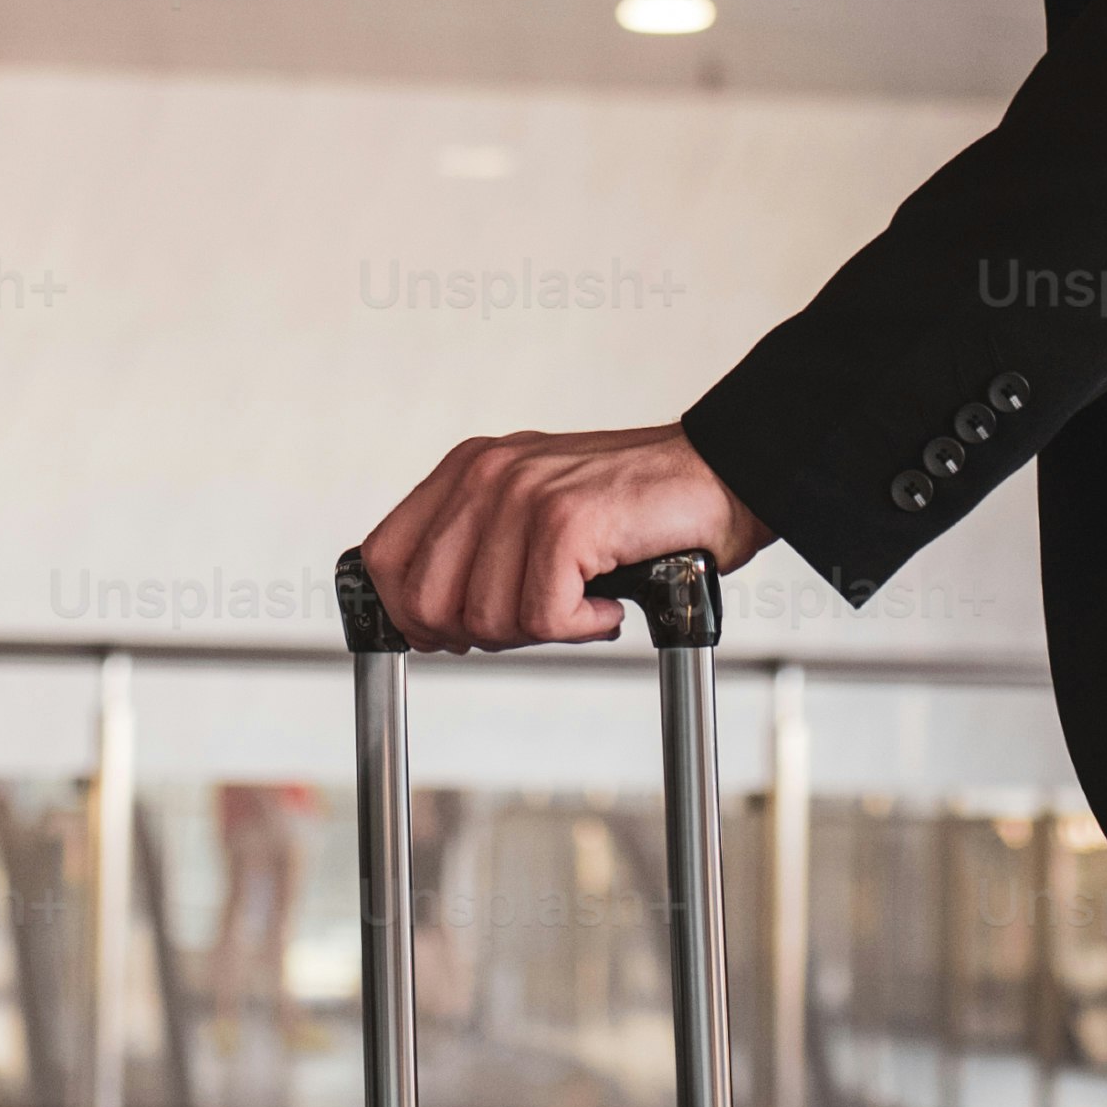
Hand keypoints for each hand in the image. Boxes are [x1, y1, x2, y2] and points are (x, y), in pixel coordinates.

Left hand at [360, 424, 772, 651]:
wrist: (721, 478)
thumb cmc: (634, 511)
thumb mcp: (534, 517)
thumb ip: (477, 550)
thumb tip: (426, 623)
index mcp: (467, 470)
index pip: (386, 559)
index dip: (410, 616)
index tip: (451, 636)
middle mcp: (486, 473)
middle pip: (427, 602)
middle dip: (480, 634)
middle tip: (537, 620)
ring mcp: (523, 494)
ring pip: (485, 619)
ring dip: (542, 631)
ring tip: (582, 602)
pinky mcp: (566, 522)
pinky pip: (543, 619)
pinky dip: (581, 627)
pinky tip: (607, 602)